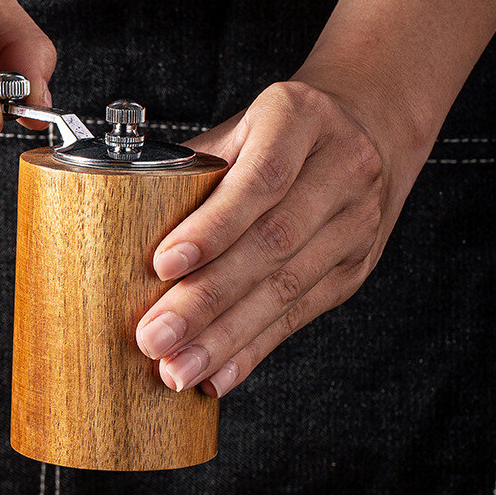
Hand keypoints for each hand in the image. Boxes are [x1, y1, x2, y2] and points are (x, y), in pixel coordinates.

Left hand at [135, 80, 395, 398]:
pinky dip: (253, 350)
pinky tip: (219, 374)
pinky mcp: (352, 270)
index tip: (163, 266)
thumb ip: (196, 172)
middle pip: (271, 245)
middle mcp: (341, 169)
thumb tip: (124, 229)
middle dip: (206, 300)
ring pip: (286, 290)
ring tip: (179, 369)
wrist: (370, 130)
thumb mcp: (244, 129)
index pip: (260, 178)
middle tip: (156, 338)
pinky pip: (298, 317)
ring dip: (225, 338)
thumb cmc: (284, 134)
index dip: (213, 227)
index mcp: (301, 119)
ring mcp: (354, 224)